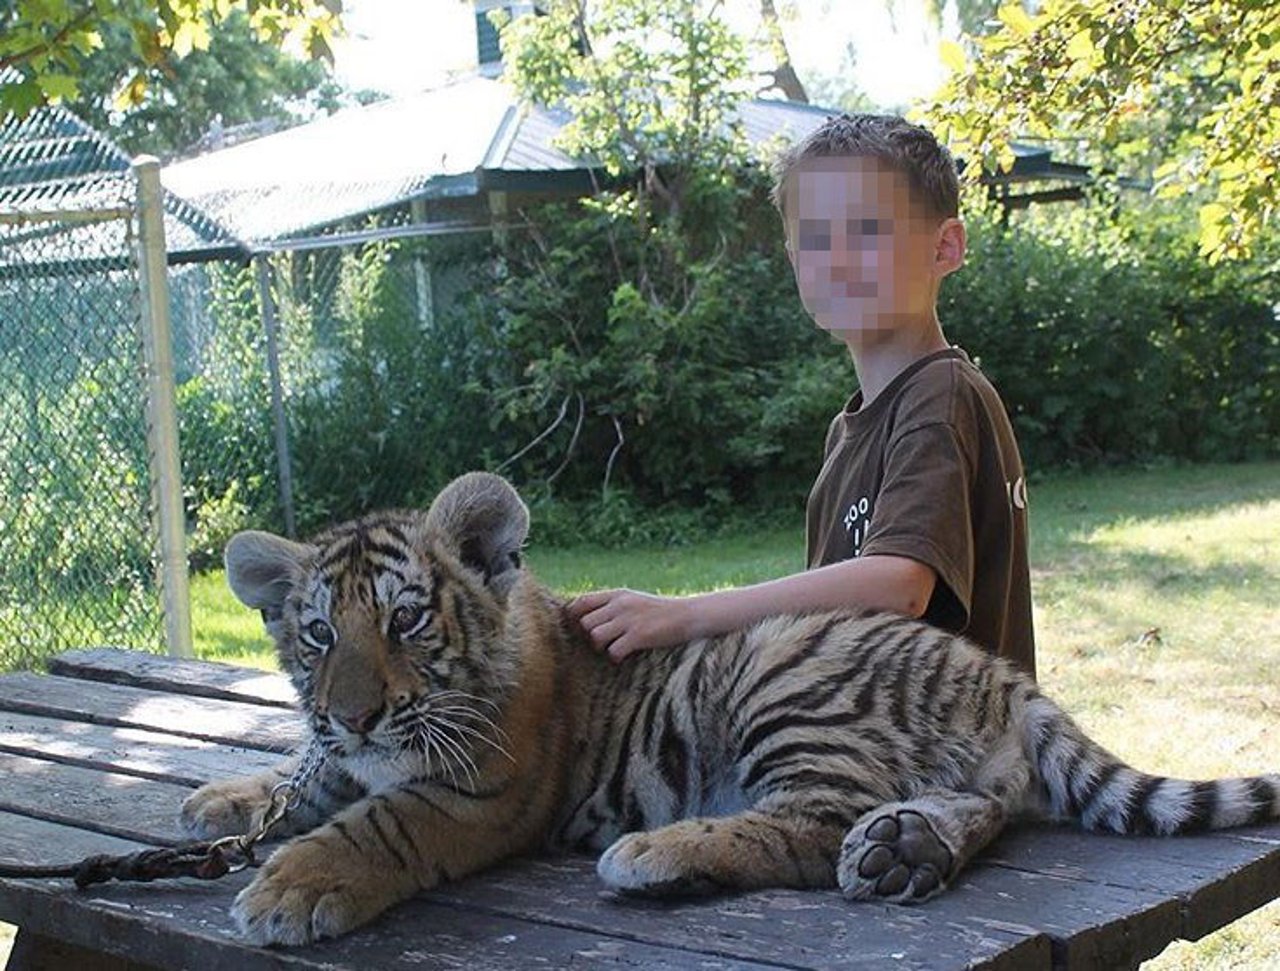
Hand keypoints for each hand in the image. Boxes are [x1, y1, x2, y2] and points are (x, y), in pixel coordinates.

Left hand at [566, 588, 695, 662]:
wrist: (687, 615)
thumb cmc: (658, 610)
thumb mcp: (633, 599)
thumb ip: (612, 604)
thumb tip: (586, 617)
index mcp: (617, 594)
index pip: (582, 602)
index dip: (574, 617)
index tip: (579, 629)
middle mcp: (620, 604)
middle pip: (585, 622)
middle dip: (589, 636)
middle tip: (602, 642)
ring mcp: (629, 620)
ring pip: (595, 636)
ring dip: (601, 647)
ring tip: (613, 648)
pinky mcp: (639, 635)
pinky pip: (613, 651)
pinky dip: (616, 657)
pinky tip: (624, 656)